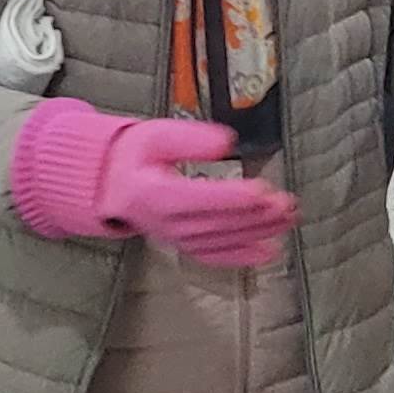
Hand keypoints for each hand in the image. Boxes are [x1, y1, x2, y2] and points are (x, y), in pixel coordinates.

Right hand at [11, 108, 299, 268]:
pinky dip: (241, 257)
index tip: (262, 190)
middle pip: (215, 223)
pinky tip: (268, 253)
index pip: (199, 199)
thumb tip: (227, 142)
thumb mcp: (153, 135)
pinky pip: (213, 256)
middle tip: (287, 204)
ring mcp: (173, 239)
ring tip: (287, 220)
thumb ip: (189, 138)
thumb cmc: (131, 154)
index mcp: (154, 194)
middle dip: (255, 216)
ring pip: (219, 241)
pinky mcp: (180, 245)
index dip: (232, 197)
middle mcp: (164, 223)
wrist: (105, 184)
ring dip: (256, 234)